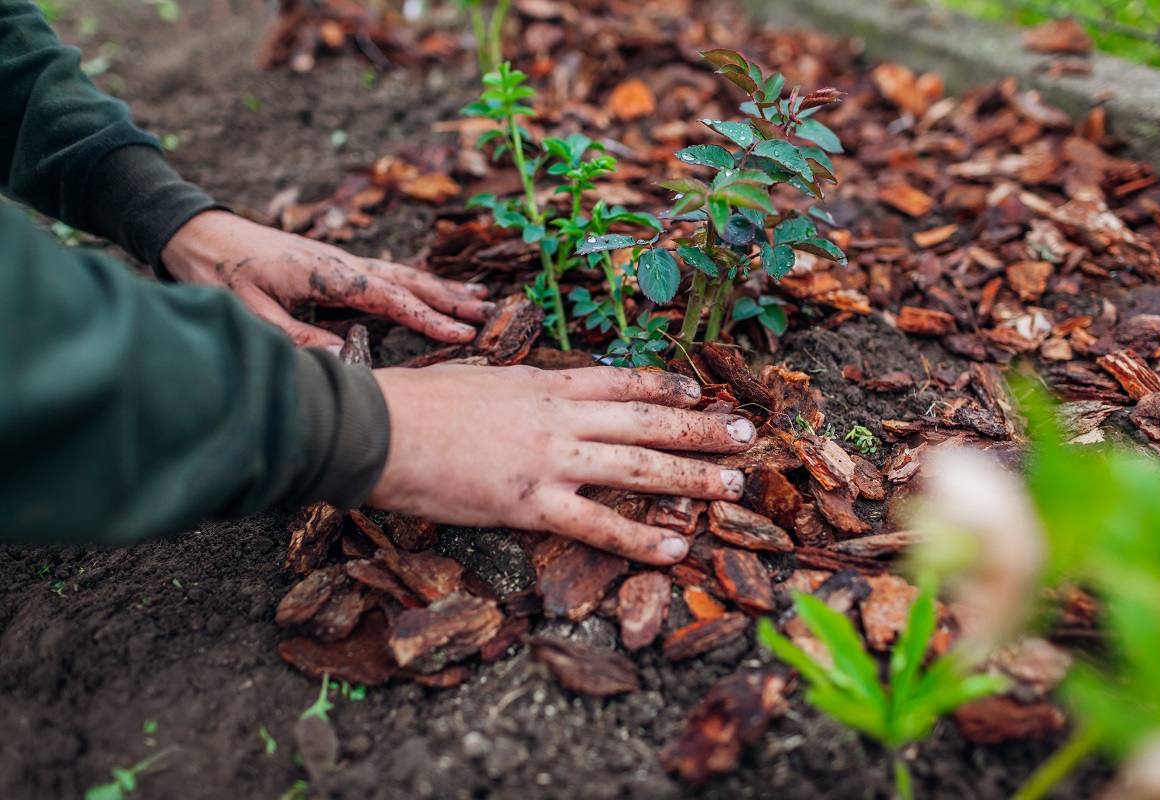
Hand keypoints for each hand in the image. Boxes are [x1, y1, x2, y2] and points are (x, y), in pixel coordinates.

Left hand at [160, 210, 493, 346]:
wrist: (199, 234)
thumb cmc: (222, 272)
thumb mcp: (254, 312)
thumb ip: (299, 337)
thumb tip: (345, 359)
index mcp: (329, 273)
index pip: (390, 299)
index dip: (428, 318)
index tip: (463, 333)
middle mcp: (344, 264)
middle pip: (409, 281)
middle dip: (451, 299)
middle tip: (490, 311)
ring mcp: (342, 263)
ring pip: (402, 276)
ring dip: (440, 289)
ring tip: (478, 297)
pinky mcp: (335, 267)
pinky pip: (387, 277)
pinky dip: (415, 285)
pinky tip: (429, 291)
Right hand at [365, 365, 757, 564]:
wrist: (380, 427)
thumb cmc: (416, 401)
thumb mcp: (479, 378)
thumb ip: (519, 389)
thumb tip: (540, 391)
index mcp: (544, 384)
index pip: (621, 381)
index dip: (665, 384)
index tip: (698, 387)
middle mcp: (560, 418)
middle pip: (647, 419)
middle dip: (702, 426)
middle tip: (747, 433)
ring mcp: (551, 461)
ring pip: (639, 466)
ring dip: (694, 475)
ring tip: (736, 483)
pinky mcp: (532, 504)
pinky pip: (599, 525)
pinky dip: (642, 539)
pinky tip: (679, 547)